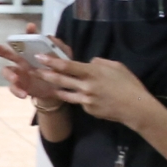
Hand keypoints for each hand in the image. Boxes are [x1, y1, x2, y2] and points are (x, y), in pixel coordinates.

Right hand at [0, 24, 71, 105]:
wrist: (58, 90)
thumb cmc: (58, 71)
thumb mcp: (64, 59)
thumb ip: (59, 48)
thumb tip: (50, 38)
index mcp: (32, 52)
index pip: (28, 40)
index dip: (28, 33)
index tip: (31, 27)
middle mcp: (22, 60)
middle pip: (7, 53)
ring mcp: (18, 73)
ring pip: (7, 71)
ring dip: (10, 75)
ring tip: (16, 79)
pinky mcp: (19, 86)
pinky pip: (13, 87)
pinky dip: (17, 90)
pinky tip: (24, 94)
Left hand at [39, 52, 161, 128]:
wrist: (136, 108)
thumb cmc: (129, 84)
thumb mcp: (116, 67)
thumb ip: (99, 63)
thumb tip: (89, 62)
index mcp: (92, 73)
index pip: (67, 66)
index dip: (51, 61)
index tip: (39, 56)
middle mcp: (85, 86)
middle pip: (60, 80)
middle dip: (44, 74)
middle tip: (31, 70)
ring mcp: (85, 100)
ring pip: (64, 93)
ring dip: (53, 87)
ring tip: (43, 83)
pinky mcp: (87, 110)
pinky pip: (78, 101)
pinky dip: (76, 97)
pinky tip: (76, 94)